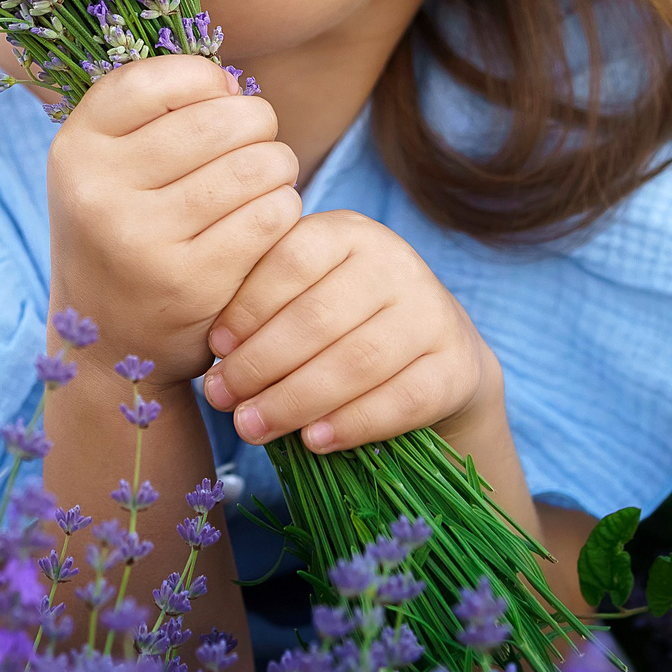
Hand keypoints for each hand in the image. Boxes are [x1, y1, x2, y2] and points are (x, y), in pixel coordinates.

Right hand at [46, 55, 302, 393]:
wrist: (108, 342)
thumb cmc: (125, 231)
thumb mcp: (108, 167)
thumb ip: (156, 112)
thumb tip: (234, 85)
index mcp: (74, 148)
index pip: (159, 79)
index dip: (205, 79)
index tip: (218, 99)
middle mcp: (97, 190)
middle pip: (218, 119)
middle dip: (256, 123)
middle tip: (257, 142)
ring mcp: (141, 239)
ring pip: (255, 165)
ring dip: (278, 165)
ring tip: (268, 177)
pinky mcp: (190, 282)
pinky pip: (270, 216)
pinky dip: (283, 208)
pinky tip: (269, 216)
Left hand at [197, 210, 501, 454]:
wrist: (432, 351)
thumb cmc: (339, 321)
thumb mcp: (303, 293)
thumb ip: (261, 309)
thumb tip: (213, 359)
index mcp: (348, 232)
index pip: (291, 259)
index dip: (246, 307)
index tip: (214, 350)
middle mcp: (396, 262)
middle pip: (318, 316)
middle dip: (260, 364)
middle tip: (221, 399)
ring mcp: (433, 313)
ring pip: (357, 361)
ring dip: (295, 400)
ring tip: (251, 428)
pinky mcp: (457, 365)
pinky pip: (403, 399)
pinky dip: (353, 423)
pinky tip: (313, 440)